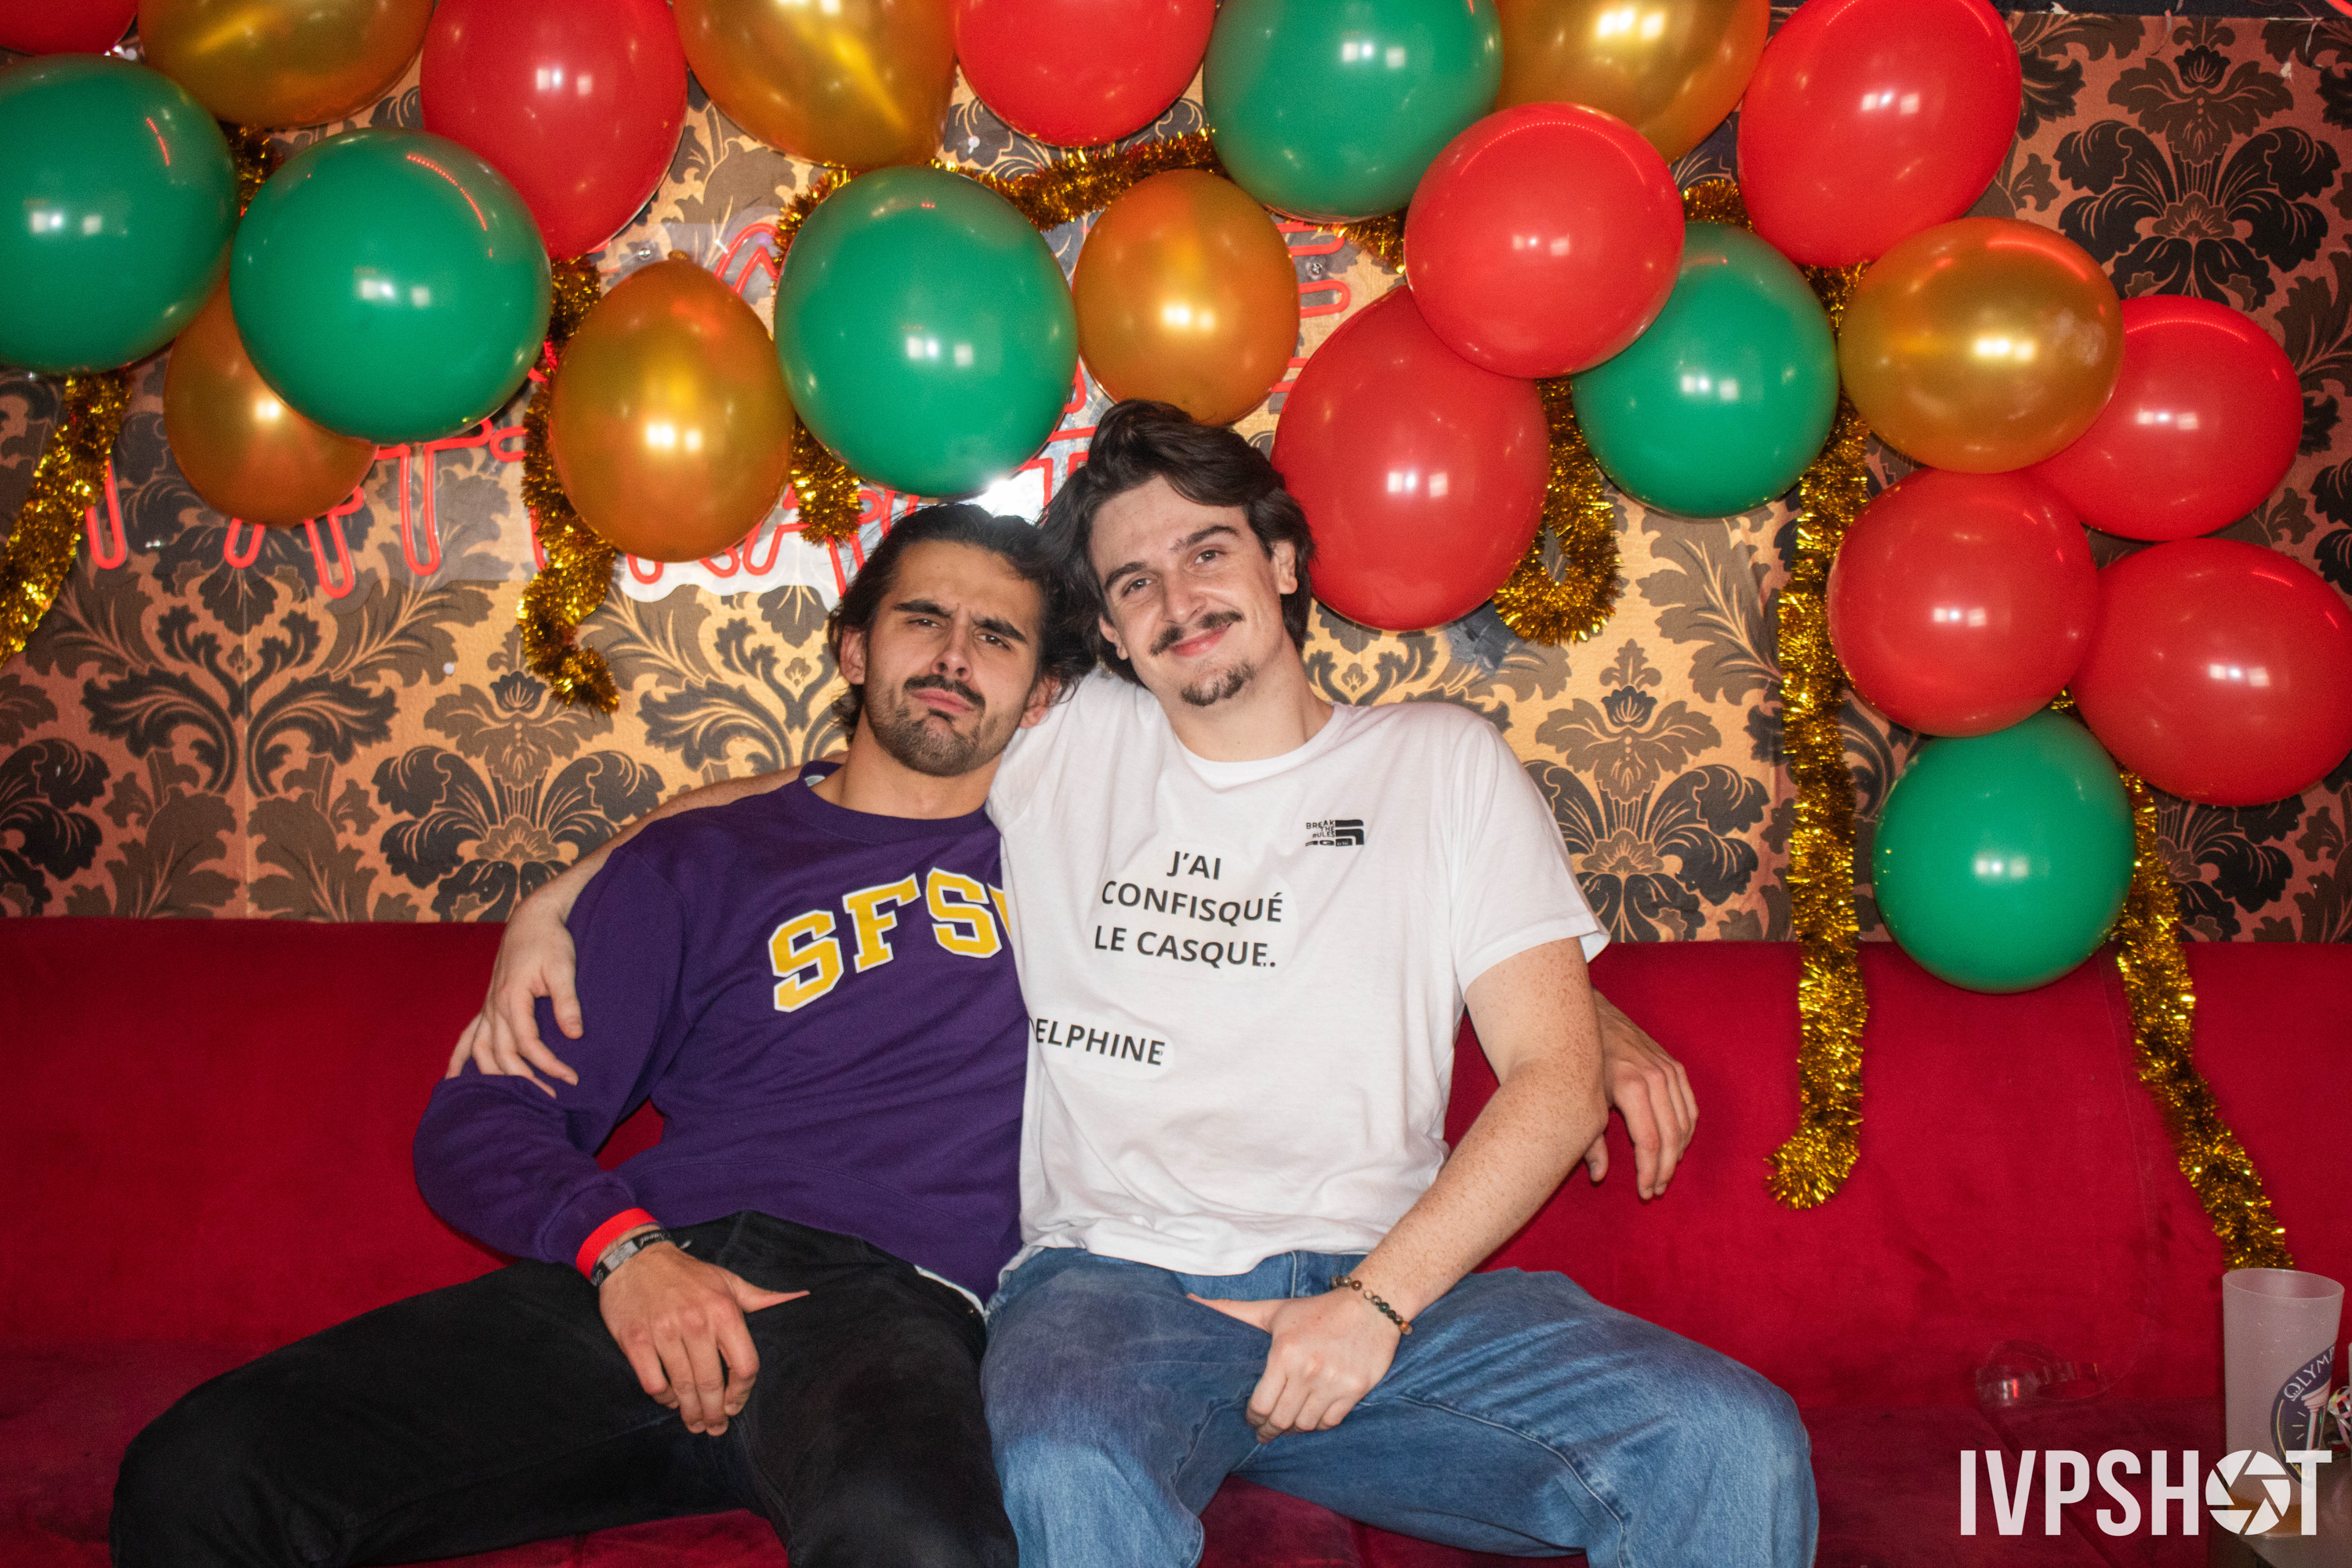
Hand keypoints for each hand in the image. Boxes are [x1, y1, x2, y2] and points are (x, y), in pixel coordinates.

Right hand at [443, 886, 584, 1096]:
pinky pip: (468, 1037)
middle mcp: (493, 1006)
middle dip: (525, 1080)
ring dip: (493, 1077)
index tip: (570, 1078)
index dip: (548, 1064)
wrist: (532, 919)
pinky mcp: (487, 1006)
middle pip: (501, 1055)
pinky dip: (459, 1058)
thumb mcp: (563, 968)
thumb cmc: (550, 941)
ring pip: (480, 1051)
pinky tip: (453, 1079)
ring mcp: (487, 1007)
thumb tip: (575, 1035)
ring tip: (512, 1101)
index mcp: (511, 998)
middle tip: (550, 1098)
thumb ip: (567, 1002)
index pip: (527, 1044)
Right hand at [598, 1240, 805, 1435]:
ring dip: (689, 1411)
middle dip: (714, 1413)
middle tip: (714, 1428)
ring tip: (694, 1422)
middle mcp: (696, 1322)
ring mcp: (664, 1332)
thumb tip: (798, 1297)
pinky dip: (663, 1397)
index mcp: (724, 1311)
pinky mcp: (636, 1340)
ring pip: (683, 1387)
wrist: (635, 1259)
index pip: (744, 1365)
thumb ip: (760, 1298)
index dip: (741, 1393)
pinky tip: (669, 1399)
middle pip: (712, 1383)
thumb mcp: (727, 1281)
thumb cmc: (687, 1274)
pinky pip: (653, 1382)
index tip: (735, 1406)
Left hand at [1188, 1289, 1400, 1441]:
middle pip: (1281, 1420)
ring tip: (1288, 1424)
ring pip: (1305, 1425)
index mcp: (1284, 1353)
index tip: (1252, 1420)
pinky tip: (1312, 1417)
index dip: (1253, 1418)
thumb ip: (1232, 1311)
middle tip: (1265, 1432)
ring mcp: (1333, 1383)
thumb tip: (1189, 1300)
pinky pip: (1331, 1422)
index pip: (1260, 1405)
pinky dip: (1319, 1424)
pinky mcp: (1355, 1390)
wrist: (1371, 1305)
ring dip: (1294, 1428)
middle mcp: (1308, 1371)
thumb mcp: (1272, 1309)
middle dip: (1270, 1429)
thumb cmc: (1316, 1310)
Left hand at [1584, 998, 1695, 1199]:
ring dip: (1678, 1154)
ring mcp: (1668, 1070)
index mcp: (1631, 1086)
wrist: (1590, 1017)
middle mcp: (1655, 1078)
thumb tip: (1599, 1177)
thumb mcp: (1581, 1100)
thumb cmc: (1581, 1061)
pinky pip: (1690, 1106)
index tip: (1643, 1191)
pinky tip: (1676, 1147)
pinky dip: (1687, 1130)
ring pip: (1685, 1123)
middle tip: (1654, 1190)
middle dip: (1664, 1169)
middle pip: (1671, 1136)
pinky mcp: (1675, 1066)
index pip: (1649, 1141)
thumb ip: (1590, 1142)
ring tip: (1663, 1174)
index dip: (1648, 1171)